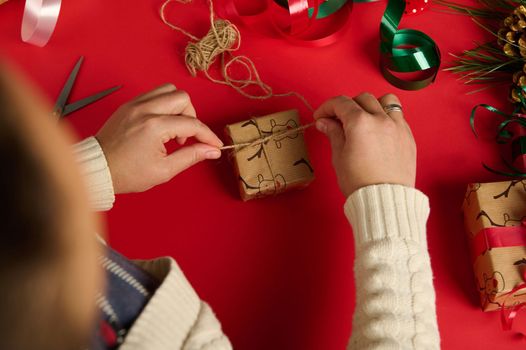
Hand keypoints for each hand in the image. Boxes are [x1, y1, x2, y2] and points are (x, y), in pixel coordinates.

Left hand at [96, 84, 222, 193]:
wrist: (98, 169)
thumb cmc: (127, 173)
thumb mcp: (164, 170)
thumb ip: (191, 156)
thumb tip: (212, 151)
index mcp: (154, 127)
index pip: (192, 124)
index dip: (208, 136)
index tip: (214, 145)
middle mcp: (145, 110)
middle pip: (182, 98)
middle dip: (192, 117)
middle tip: (186, 137)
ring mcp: (135, 104)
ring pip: (168, 90)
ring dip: (178, 107)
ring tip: (173, 129)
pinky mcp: (128, 105)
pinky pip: (153, 95)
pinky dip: (164, 106)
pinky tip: (161, 125)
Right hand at [314, 93, 415, 197]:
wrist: (384, 201)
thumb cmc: (358, 182)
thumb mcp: (339, 156)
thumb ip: (333, 133)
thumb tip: (325, 122)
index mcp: (360, 123)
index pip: (341, 103)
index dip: (327, 107)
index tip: (320, 117)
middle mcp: (381, 119)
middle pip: (362, 99)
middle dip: (347, 106)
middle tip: (338, 121)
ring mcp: (398, 126)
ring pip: (385, 101)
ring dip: (372, 105)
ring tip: (364, 119)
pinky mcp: (408, 137)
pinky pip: (398, 116)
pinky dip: (386, 117)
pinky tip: (379, 131)